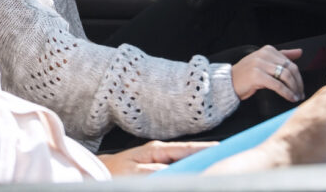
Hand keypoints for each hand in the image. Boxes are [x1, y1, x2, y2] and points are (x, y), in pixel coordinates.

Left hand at [97, 140, 216, 175]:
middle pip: (192, 155)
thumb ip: (157, 171)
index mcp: (158, 150)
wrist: (97, 173)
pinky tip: (195, 176)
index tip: (228, 150)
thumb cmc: (113, 171)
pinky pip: (178, 170)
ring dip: (199, 166)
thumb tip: (177, 170)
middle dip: (209, 157)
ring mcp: (160, 161)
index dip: (209, 149)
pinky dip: (188, 172)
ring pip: (186, 163)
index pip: (190, 149)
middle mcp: (161, 153)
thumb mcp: (135, 171)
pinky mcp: (158, 170)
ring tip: (216, 168)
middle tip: (228, 161)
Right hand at [231, 45, 303, 101]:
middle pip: (290, 69)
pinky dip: (286, 93)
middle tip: (300, 93)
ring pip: (285, 76)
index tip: (300, 86)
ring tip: (296, 97)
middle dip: (298, 83)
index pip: (290, 62)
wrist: (229, 82)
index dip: (298, 76)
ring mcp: (259, 64)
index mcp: (267, 50)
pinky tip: (290, 98)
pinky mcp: (256, 75)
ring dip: (294, 89)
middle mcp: (263, 54)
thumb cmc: (248, 74)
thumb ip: (282, 56)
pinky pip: (277, 85)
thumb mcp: (265, 62)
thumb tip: (300, 52)